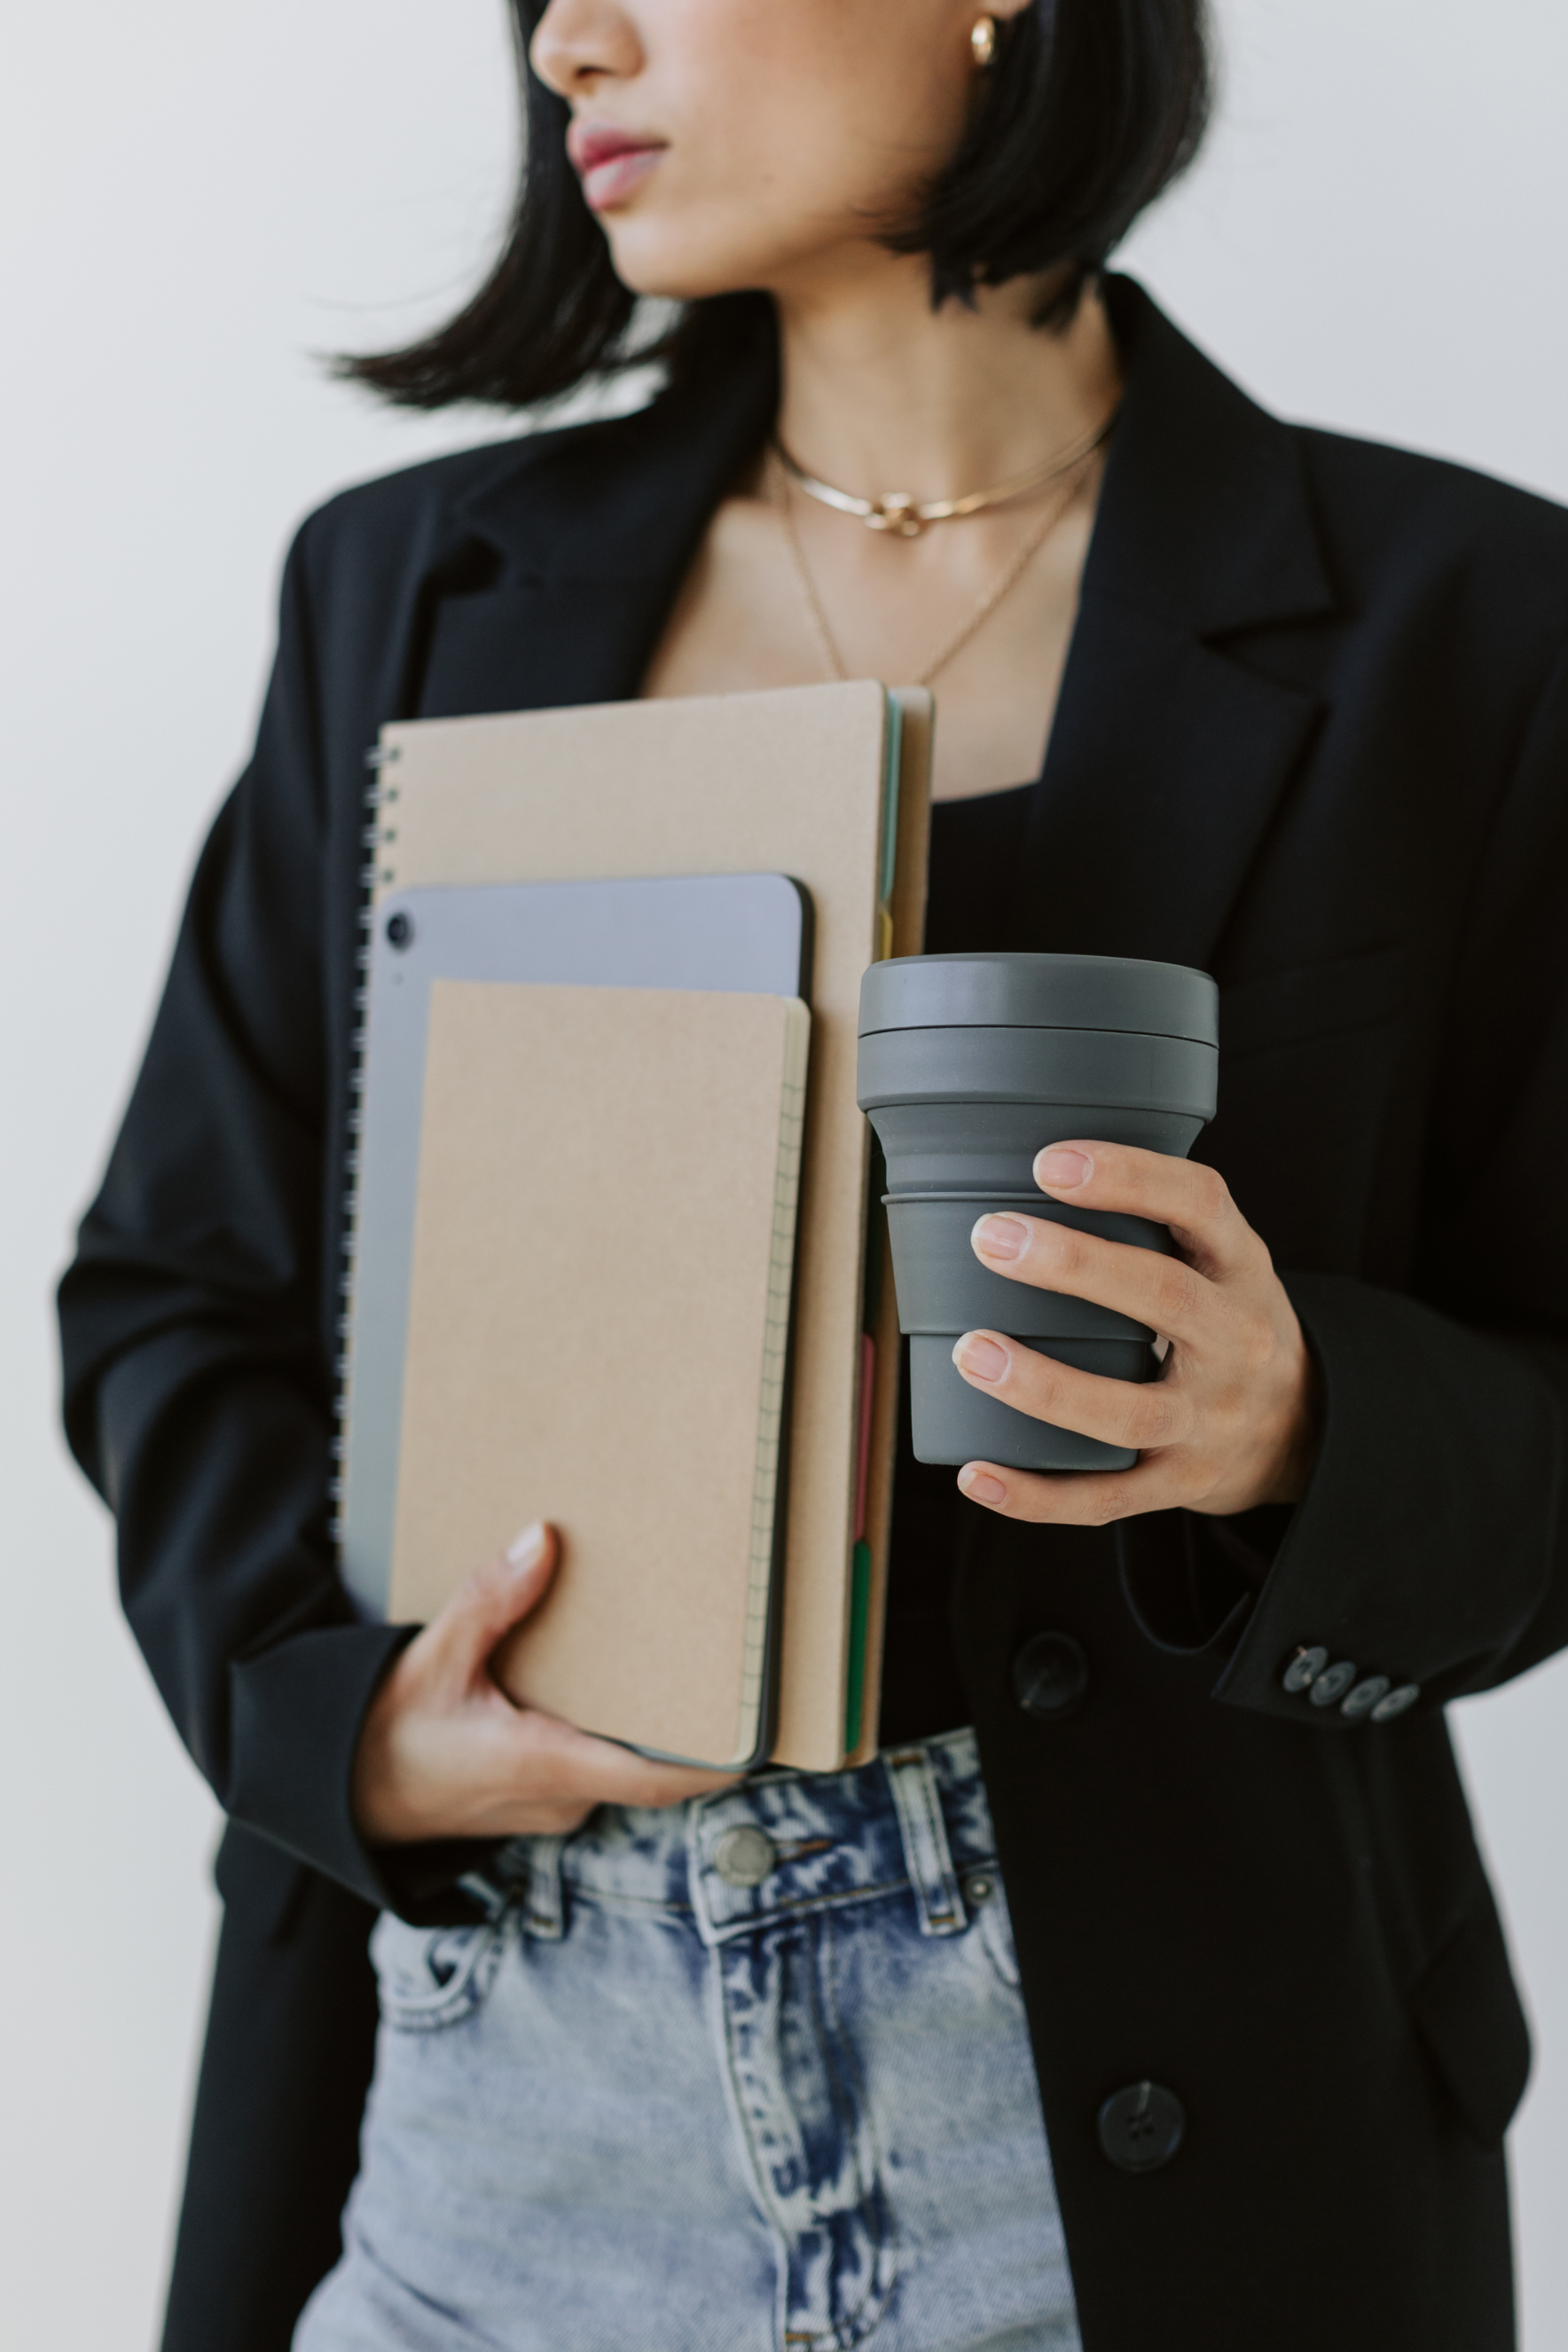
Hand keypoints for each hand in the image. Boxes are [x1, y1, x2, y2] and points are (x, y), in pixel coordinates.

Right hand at [353, 1523, 737, 1844]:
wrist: (346, 1794)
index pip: (653, 1777)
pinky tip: (626, 1673)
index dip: (716, 1762)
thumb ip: (488, 1602)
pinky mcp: (550, 1793)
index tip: (763, 1732)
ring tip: (691, 1651)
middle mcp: (562, 1793)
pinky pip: (604, 1759)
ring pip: (628, 1759)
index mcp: (541, 1763)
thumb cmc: (384, 1734)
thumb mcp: (430, 1660)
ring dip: (655, 1717)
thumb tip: (540, 1541)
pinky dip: (621, 1723)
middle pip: (653, 1760)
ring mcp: (558, 1800)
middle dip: (694, 1715)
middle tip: (735, 1654)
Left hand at [950, 1142, 1318, 1526]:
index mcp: (1240, 1266)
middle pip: (1164, 1300)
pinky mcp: (1180, 1484)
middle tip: (991, 1237)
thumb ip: (1148, 1216)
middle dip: (1074, 1267)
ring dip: (1045, 1386)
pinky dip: (1037, 1496)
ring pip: (1129, 1413)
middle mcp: (1236, 1342)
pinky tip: (977, 1474)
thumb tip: (1008, 1158)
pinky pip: (1106, 1500)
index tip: (1049, 1162)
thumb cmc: (1221, 1318)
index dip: (1129, 1177)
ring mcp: (1209, 1421)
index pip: (1200, 1203)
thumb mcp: (1215, 1256)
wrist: (1298, 1428)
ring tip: (970, 1350)